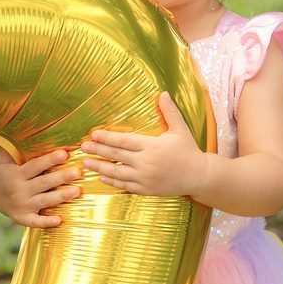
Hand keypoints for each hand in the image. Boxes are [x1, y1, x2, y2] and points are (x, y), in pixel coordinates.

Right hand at [0, 147, 81, 227]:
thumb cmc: (8, 175)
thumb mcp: (5, 161)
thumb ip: (9, 147)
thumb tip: (7, 123)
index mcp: (15, 174)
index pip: (34, 166)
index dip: (49, 160)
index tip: (64, 153)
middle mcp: (18, 190)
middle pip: (43, 183)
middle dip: (60, 178)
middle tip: (78, 172)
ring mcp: (21, 206)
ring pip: (44, 201)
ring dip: (61, 197)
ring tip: (77, 191)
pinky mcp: (23, 219)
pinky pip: (36, 221)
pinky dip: (46, 222)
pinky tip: (59, 220)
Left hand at [81, 92, 207, 197]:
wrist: (199, 176)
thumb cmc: (189, 151)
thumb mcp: (180, 129)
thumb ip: (170, 112)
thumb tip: (163, 93)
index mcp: (152, 146)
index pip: (124, 141)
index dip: (107, 137)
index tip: (94, 134)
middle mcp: (146, 162)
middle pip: (116, 155)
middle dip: (98, 150)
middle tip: (83, 146)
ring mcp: (145, 178)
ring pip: (117, 173)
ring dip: (100, 167)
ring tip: (86, 163)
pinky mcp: (147, 190)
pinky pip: (125, 186)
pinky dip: (112, 182)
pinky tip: (101, 178)